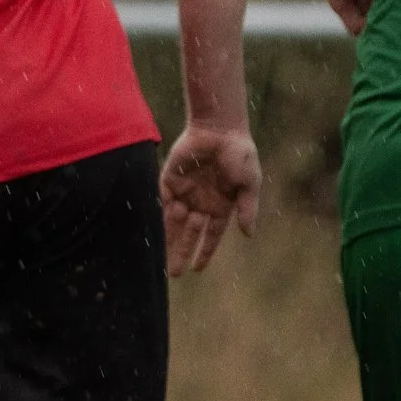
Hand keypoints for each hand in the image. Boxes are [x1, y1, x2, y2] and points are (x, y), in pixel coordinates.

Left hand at [160, 124, 260, 275]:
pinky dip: (157, 216)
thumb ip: (247, 207)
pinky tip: (152, 232)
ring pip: (173, 221)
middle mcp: (201, 202)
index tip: (197, 269)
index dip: (204, 252)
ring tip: (160, 260)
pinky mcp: (170, 178)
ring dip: (168, 239)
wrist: (219, 127)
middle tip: (174, 274)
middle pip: (189, 233)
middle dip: (181, 252)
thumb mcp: (249, 182)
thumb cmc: (239, 153)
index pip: (210, 235)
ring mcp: (184, 191)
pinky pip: (161, 201)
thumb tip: (248, 234)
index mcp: (220, 206)